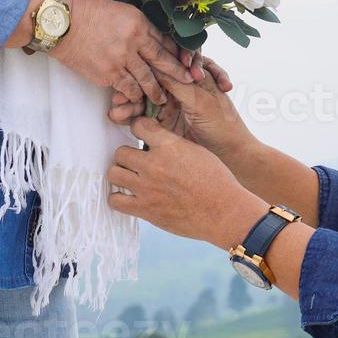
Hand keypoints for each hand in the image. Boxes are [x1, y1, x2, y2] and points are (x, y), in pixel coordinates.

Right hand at [49, 0, 190, 105]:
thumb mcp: (120, 11)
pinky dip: (135, 96)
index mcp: (139, 22)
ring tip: (163, 99)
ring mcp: (122, 58)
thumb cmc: (88, 14)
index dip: (175, 53)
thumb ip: (136, 25)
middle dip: (177, 73)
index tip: (184, 62)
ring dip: (157, 90)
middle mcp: (135, 40)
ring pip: (147, 78)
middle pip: (162, 60)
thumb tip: (150, 37)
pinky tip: (139, 100)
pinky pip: (128, 88)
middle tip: (189, 82)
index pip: (163, 40)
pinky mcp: (109, 73)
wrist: (64, 25)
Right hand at [108, 55, 255, 162]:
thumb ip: (177, 84)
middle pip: (151, 80)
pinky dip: (130, 115)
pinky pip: (143, 116)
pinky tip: (119, 115)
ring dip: (130, 101)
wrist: (230, 155)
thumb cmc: (223, 124)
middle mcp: (180, 87)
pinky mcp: (164, 122)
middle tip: (121, 92)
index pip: (167, 63)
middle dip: (135, 86)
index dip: (150, 66)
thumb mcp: (200, 100)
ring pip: (145, 97)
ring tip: (116, 106)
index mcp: (192, 75)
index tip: (137, 72)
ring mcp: (171, 105)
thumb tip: (154, 67)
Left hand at [108, 116, 265, 249]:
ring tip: (130, 178)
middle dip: (127, 155)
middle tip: (136, 163)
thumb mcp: (197, 151)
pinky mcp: (145, 210)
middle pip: (120, 152)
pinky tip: (129, 197)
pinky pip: (115, 200)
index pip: (138, 125)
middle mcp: (154, 165)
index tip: (141, 135)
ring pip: (114, 173)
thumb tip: (157, 144)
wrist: (224, 211)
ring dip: (121, 174)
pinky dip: (118, 198)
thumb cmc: (217, 182)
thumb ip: (173, 145)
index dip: (139, 129)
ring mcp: (147, 188)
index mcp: (169, 146)